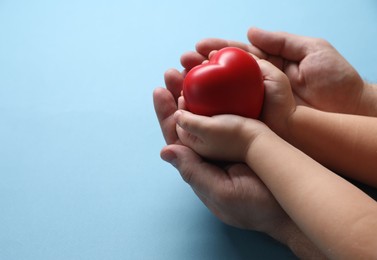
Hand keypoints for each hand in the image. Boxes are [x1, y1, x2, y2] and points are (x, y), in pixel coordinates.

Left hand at [154, 69, 286, 231]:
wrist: (296, 204)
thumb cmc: (259, 206)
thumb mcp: (223, 193)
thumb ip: (194, 172)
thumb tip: (165, 150)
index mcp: (201, 166)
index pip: (176, 138)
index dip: (166, 115)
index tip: (160, 92)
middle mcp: (211, 153)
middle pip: (188, 120)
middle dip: (178, 96)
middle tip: (172, 73)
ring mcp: (229, 143)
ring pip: (207, 112)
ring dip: (198, 92)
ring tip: (190, 69)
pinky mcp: (247, 136)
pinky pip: (229, 112)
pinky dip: (221, 95)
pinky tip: (219, 81)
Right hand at [182, 28, 372, 115]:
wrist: (348, 112)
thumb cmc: (335, 80)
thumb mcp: (312, 50)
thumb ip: (280, 41)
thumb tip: (251, 32)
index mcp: (270, 65)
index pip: (237, 54)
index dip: (217, 50)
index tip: (197, 47)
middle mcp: (259, 84)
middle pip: (225, 74)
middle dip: (201, 68)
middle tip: (182, 64)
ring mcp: (258, 102)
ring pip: (224, 94)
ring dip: (202, 89)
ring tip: (182, 82)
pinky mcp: (260, 120)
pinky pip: (234, 114)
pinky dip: (214, 110)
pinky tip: (197, 105)